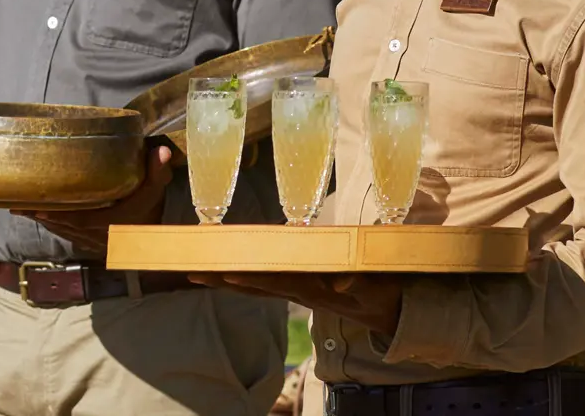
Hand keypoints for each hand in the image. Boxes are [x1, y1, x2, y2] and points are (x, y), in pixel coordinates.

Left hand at [17, 143, 176, 254]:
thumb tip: (161, 150)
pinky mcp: (92, 245)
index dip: (56, 215)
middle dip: (40, 215)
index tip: (35, 208)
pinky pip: (69, 236)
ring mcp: (93, 242)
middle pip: (63, 225)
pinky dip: (55, 227)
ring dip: (44, 221)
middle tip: (16, 205)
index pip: (79, 220)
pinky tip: (44, 218)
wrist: (159, 246)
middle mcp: (97, 235)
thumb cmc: (154, 216)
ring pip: (63, 231)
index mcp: (110, 223)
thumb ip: (157, 173)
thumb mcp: (157, 193)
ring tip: (21, 209)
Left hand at [191, 272, 406, 336]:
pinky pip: (270, 285)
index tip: (225, 273)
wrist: (391, 311)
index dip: (251, 278)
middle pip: (257, 286)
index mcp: (315, 290)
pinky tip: (228, 276)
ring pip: (259, 287)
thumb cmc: (382, 294)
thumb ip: (357, 282)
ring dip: (229, 280)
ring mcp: (302, 292)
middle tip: (192, 272)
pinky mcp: (305, 289)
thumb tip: (338, 278)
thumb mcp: (375, 289)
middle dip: (224, 278)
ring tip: (199, 274)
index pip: (277, 283)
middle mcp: (302, 292)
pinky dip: (249, 280)